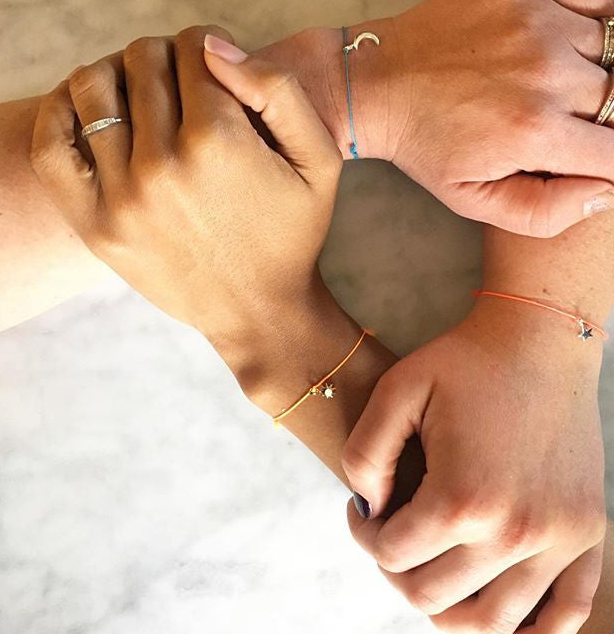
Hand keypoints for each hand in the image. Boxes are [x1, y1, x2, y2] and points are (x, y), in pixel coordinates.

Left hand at [30, 26, 350, 409]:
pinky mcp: (96, 226)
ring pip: (95, 87)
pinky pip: (50, 145)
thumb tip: (214, 46)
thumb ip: (279, 89)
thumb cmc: (292, 235)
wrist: (258, 311)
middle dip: (168, 60)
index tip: (217, 70)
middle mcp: (163, 165)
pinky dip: (59, 111)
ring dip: (119, 75)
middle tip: (186, 86)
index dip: (209, 48)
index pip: (193, 47)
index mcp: (218, 142)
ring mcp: (122, 197)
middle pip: (144, 61)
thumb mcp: (320, 161)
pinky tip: (86, 110)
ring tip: (143, 96)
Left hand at [342, 298, 606, 632]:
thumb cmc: (464, 362)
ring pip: (491, 623)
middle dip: (396, 569)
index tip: (361, 511)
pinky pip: (565, 614)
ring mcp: (559, 539)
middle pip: (432, 596)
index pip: (391, 553)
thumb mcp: (396, 391)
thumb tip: (369, 510)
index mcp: (462, 498)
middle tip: (390, 535)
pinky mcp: (587, 533)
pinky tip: (498, 607)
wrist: (539, 341)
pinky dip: (528, 629)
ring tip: (430, 568)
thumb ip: (365, 456)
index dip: (363, 534)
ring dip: (448, 607)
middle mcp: (515, 533)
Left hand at [390, 0, 613, 236]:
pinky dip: (591, 22)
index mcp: (533, 133)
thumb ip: (541, 210)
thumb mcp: (471, 200)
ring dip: (587, 73)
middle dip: (594, 120)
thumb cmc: (425, 146)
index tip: (588, 158)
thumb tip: (604, 193)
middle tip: (552, 123)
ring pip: (609, 51)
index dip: (607, 161)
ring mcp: (539, 24)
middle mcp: (545, 74)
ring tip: (543, 86)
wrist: (380, 86)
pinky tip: (559, 45)